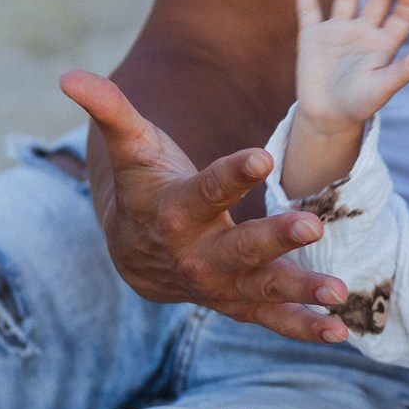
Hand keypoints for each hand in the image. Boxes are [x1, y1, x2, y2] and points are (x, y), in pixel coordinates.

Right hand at [63, 69, 351, 343]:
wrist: (134, 254)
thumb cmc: (145, 188)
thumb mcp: (131, 149)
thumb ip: (112, 112)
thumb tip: (69, 75)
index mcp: (174, 212)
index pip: (205, 190)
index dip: (232, 174)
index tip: (262, 157)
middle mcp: (197, 253)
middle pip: (239, 247)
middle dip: (275, 237)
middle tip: (312, 225)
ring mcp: (220, 284)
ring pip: (262, 287)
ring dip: (301, 291)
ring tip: (339, 291)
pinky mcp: (240, 304)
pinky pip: (271, 321)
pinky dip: (303, 328)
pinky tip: (339, 332)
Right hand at [288, 0, 408, 166]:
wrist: (327, 116)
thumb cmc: (359, 104)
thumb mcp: (382, 89)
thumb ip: (402, 72)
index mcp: (384, 44)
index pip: (400, 17)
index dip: (406, 2)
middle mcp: (364, 32)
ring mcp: (338, 31)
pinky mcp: (313, 35)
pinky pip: (310, 10)